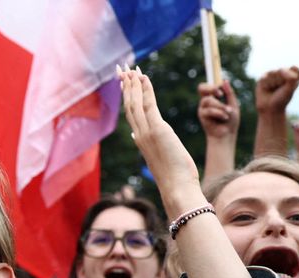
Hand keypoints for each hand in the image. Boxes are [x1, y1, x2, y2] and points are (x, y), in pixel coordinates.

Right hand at [118, 65, 198, 207]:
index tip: (124, 82)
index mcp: (140, 140)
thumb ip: (147, 144)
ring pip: (135, 102)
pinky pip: (148, 104)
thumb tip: (136, 137)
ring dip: (132, 83)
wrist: (176, 189)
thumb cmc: (173, 177)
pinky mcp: (157, 130)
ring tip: (130, 68)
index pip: (131, 114)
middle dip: (125, 85)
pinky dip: (145, 89)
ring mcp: (147, 132)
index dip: (127, 96)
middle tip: (121, 69)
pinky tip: (143, 77)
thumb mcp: (158, 158)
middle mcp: (140, 135)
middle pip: (128, 105)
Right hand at [197, 80, 239, 141]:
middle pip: (201, 87)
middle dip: (211, 88)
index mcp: (213, 98)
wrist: (226, 135)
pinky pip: (209, 110)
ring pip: (208, 100)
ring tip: (228, 112)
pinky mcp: (202, 116)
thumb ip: (229, 94)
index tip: (222, 90)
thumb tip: (224, 81)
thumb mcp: (233, 105)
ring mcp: (203, 108)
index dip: (214, 84)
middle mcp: (206, 102)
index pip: (209, 85)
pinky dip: (219, 113)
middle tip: (220, 94)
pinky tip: (225, 118)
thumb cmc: (230, 122)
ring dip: (220, 106)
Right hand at [255, 66, 298, 113]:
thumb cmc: (281, 100)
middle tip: (280, 90)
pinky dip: (266, 85)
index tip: (290, 87)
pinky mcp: (263, 78)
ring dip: (273, 84)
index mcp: (292, 76)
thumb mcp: (290, 89)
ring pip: (273, 73)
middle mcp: (283, 74)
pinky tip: (266, 89)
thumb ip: (290, 78)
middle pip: (282, 70)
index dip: (292, 78)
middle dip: (281, 81)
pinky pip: (265, 77)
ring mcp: (272, 75)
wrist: (269, 108)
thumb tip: (281, 69)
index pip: (295, 70)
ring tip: (272, 90)